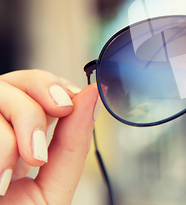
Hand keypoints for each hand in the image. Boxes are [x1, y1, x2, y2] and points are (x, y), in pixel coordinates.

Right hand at [0, 70, 99, 204]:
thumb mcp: (50, 188)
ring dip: (7, 138)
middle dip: (33, 107)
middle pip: (12, 82)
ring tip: (7, 175)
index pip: (33, 85)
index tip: (68, 106)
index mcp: (17, 136)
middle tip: (40, 148)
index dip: (52, 85)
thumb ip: (72, 144)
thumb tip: (92, 96)